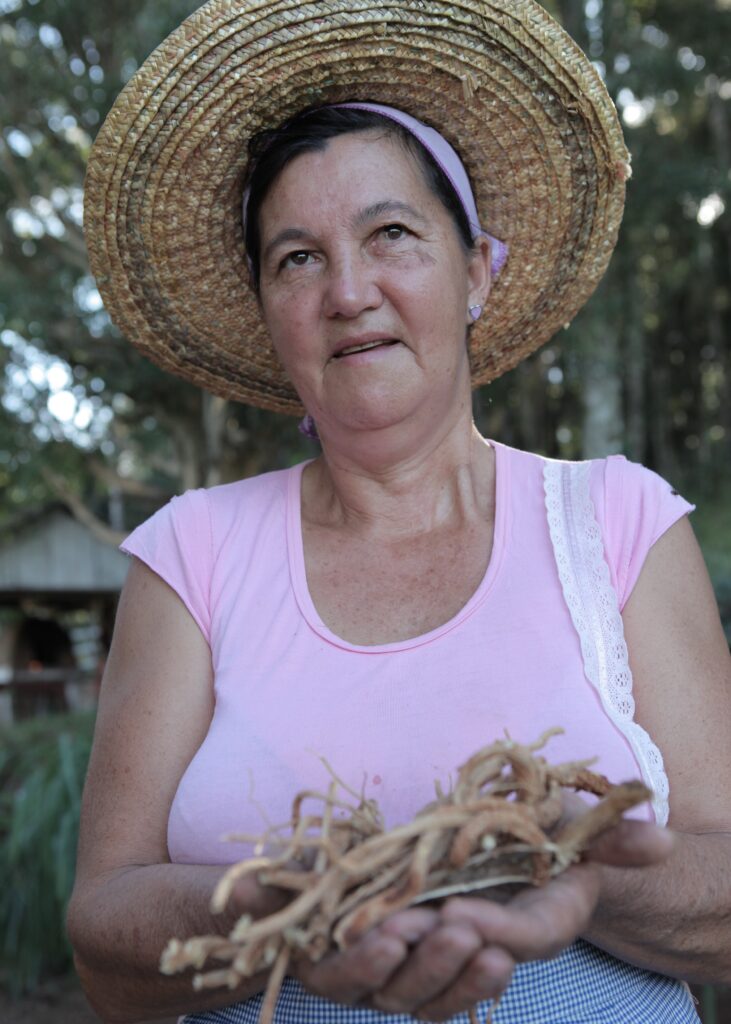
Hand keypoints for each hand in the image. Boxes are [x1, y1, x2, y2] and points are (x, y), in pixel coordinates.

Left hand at [296, 817, 673, 1021]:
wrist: (519, 851)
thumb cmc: (553, 836)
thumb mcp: (584, 828)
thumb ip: (616, 838)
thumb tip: (656, 837)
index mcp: (540, 922)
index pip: (523, 937)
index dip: (496, 931)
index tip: (468, 915)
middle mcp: (490, 949)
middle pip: (461, 971)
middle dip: (439, 953)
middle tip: (415, 924)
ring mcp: (440, 955)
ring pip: (414, 985)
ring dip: (398, 963)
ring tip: (382, 931)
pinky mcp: (399, 948)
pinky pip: (374, 976)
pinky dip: (359, 963)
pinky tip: (346, 934)